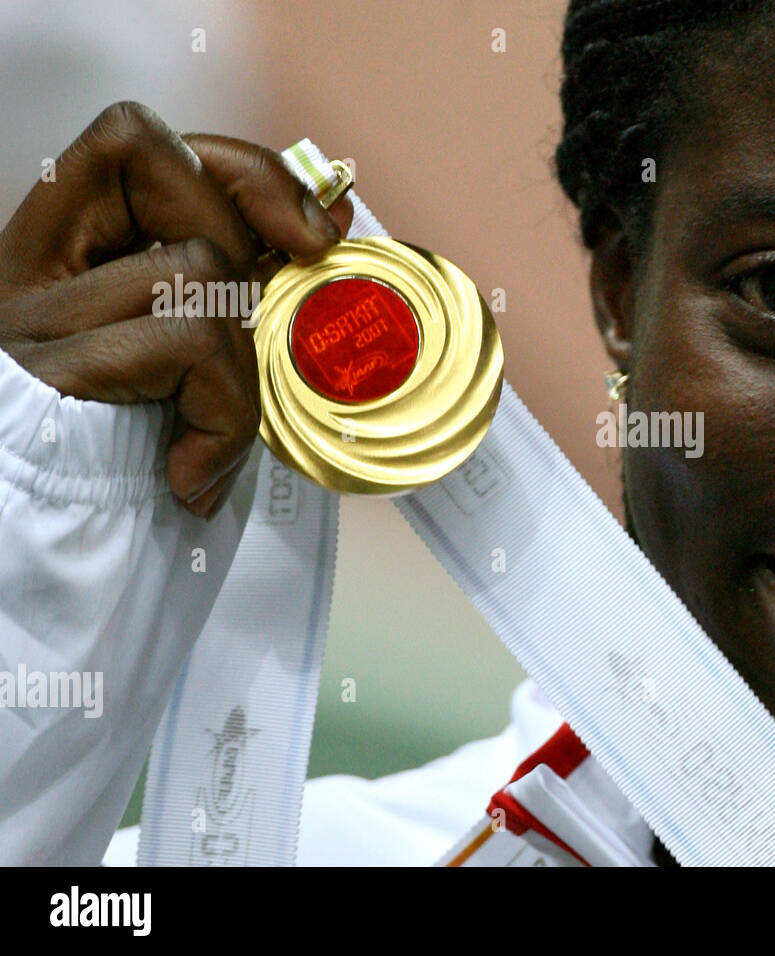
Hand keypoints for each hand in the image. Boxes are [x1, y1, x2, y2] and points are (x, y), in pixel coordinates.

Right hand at [0, 102, 353, 515]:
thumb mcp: (195, 377)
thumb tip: (322, 227)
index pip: (132, 144)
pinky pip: (190, 341)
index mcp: (59, 267)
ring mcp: (29, 324)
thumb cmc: (142, 493)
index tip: (312, 230)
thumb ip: (225, 299)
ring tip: (215, 438)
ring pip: (195, 267)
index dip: (235, 167)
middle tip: (288, 296)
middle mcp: (28, 278)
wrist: (62, 597)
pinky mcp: (45, 376)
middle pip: (149, 155)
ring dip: (242, 364)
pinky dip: (225, 415)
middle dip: (250, 221)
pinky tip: (193, 473)